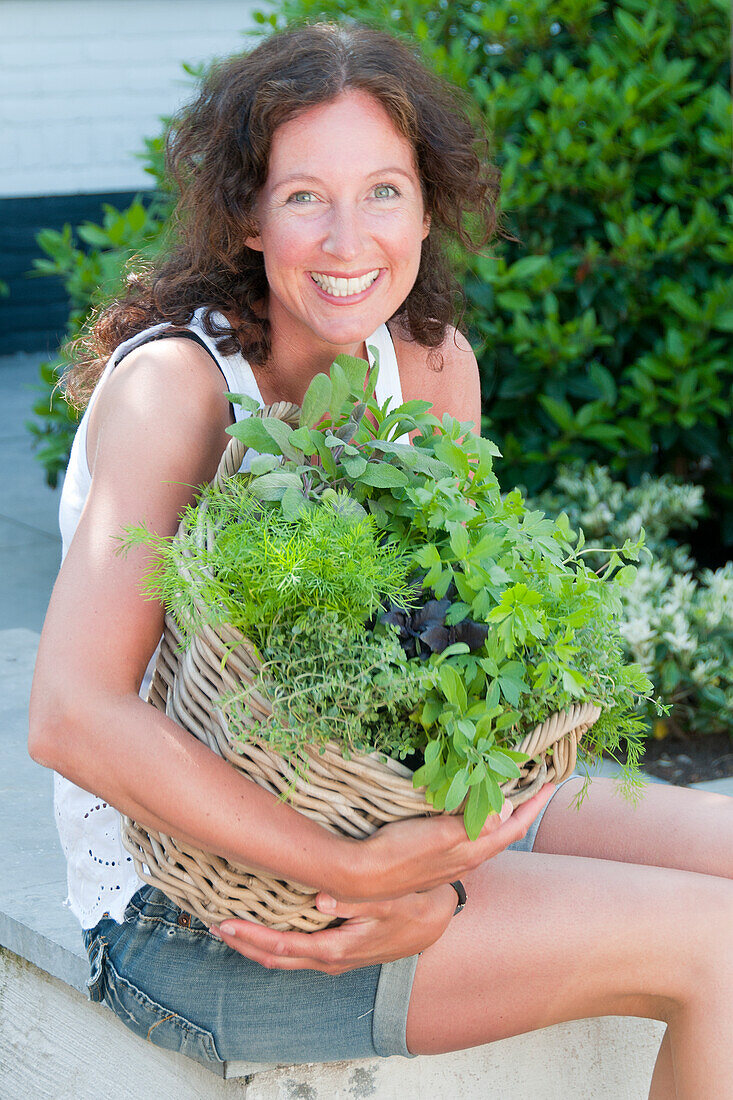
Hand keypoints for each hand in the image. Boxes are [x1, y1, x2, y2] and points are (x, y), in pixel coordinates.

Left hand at [209, 884, 457, 974]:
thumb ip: (356, 903)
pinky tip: (263, 926)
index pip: (281, 947)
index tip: (223, 923)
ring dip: (254, 944)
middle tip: (212, 924)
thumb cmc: (413, 906)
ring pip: (283, 957)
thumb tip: (320, 900)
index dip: (250, 937)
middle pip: (274, 957)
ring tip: (229, 926)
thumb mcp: (390, 902)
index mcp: (336, 948)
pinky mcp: (337, 949)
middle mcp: (330, 959)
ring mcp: (332, 957)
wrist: (436, 919)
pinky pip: (295, 951)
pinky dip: (272, 942)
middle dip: (242, 944)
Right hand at [342, 782, 555, 901]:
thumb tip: (508, 807)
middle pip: (503, 830)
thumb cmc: (401, 853)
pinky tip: (465, 806)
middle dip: (520, 807)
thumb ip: (476, 824)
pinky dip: (474, 816)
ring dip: (497, 811)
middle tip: (529, 781)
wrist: (364, 877)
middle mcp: (467, 858)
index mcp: (473, 851)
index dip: (534, 806)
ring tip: (502, 788)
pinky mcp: (434, 857)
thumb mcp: (442, 835)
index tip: (551, 784)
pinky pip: (465, 834)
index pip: (514, 826)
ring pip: (484, 833)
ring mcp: (451, 859)